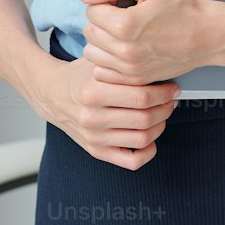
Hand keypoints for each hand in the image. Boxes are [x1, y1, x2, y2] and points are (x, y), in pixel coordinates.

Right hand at [40, 55, 178, 171]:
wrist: (52, 94)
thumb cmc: (80, 77)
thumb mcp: (98, 63)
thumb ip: (125, 66)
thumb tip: (161, 69)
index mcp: (92, 92)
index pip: (140, 96)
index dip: (164, 93)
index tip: (172, 88)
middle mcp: (91, 117)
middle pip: (144, 118)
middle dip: (165, 108)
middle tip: (170, 100)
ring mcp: (93, 137)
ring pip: (142, 139)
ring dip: (160, 126)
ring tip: (162, 114)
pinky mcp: (96, 151)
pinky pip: (131, 162)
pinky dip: (148, 152)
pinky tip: (150, 138)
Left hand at [77, 0, 220, 85]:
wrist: (209, 36)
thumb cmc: (183, 8)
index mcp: (125, 24)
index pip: (91, 11)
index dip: (103, 3)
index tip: (120, 4)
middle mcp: (124, 50)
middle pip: (89, 32)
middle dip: (101, 21)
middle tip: (122, 17)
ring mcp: (130, 68)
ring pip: (92, 53)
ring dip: (101, 42)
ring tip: (122, 34)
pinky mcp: (136, 79)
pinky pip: (102, 72)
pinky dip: (107, 61)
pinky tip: (123, 50)